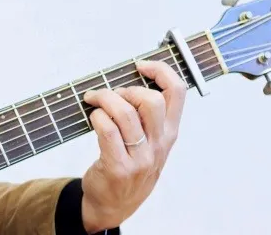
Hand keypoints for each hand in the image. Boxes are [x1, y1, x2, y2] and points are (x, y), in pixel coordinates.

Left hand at [78, 60, 186, 231]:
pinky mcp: (119, 167)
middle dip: (126, 89)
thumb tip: (130, 79)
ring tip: (93, 100)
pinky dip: (96, 117)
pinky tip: (92, 117)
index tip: (140, 65)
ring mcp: (140, 158)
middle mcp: (159, 144)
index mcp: (169, 133)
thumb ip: (148, 117)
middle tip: (111, 94)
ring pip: (125, 113)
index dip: (160, 70)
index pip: (177, 92)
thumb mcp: (151, 144)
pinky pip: (107, 131)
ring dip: (104, 99)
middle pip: (151, 100)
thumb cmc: (130, 167)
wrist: (114, 205)